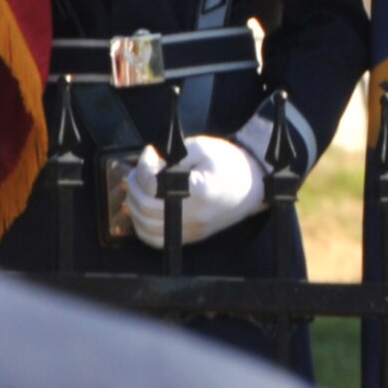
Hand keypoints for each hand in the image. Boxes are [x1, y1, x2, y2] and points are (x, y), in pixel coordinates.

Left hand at [125, 135, 266, 247]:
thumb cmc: (230, 164)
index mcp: (201, 190)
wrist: (253, 186)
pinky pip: (154, 239)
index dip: (145, 167)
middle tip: (139, 169)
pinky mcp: (189, 237)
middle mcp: (195, 215)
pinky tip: (143, 207)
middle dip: (135, 184)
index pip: (156, 185)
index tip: (150, 153)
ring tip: (139, 185)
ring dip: (134, 203)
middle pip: (146, 205)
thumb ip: (173, 153)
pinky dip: (141, 224)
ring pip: (145, 224)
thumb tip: (146, 161)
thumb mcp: (204, 147)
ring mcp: (191, 230)